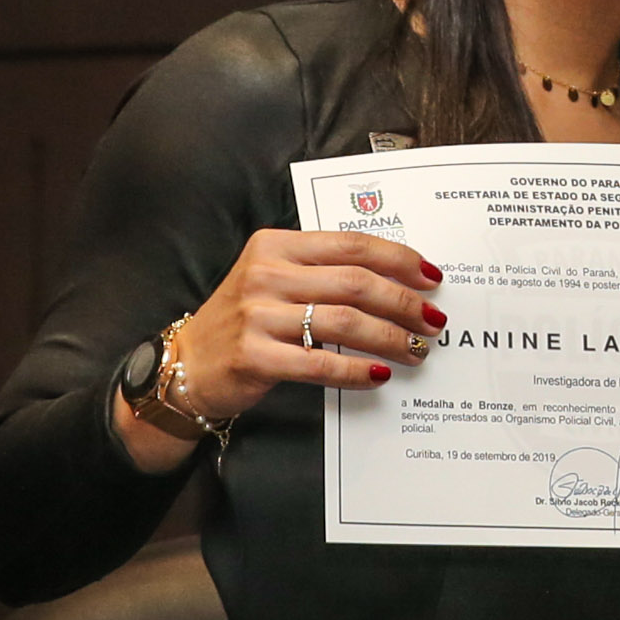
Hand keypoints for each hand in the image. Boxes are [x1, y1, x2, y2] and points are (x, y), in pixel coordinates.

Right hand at [116, 231, 443, 469]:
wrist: (187, 365)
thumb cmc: (244, 321)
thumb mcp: (275, 280)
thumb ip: (324, 272)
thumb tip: (396, 280)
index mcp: (276, 246)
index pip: (351, 244)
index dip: (399, 259)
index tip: (432, 276)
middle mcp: (266, 274)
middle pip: (354, 282)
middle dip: (403, 301)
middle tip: (433, 320)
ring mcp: (257, 315)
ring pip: (343, 321)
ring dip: (389, 337)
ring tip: (417, 350)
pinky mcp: (254, 356)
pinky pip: (320, 362)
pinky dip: (356, 370)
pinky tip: (379, 375)